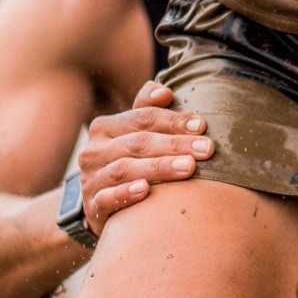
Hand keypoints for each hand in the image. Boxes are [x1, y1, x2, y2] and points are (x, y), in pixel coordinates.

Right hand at [77, 80, 214, 231]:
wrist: (102, 204)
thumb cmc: (128, 162)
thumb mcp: (134, 134)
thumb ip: (147, 108)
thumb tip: (164, 92)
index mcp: (104, 127)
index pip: (142, 118)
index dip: (173, 120)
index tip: (202, 125)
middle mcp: (94, 151)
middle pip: (138, 143)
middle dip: (175, 144)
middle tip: (206, 149)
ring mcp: (91, 179)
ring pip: (125, 169)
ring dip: (159, 167)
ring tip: (188, 167)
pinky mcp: (93, 206)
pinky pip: (107, 198)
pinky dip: (125, 193)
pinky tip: (145, 190)